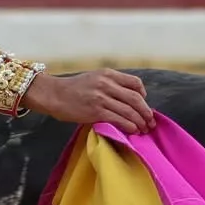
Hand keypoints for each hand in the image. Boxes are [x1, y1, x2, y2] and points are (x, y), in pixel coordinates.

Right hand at [22, 69, 156, 133]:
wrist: (54, 94)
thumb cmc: (73, 89)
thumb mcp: (94, 78)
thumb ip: (110, 84)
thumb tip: (128, 98)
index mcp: (108, 74)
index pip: (135, 83)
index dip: (143, 95)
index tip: (144, 104)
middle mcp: (107, 84)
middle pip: (136, 99)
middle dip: (146, 112)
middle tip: (150, 122)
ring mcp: (101, 98)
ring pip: (129, 110)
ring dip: (140, 122)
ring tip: (144, 129)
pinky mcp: (96, 111)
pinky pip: (119, 119)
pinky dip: (129, 126)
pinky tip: (133, 131)